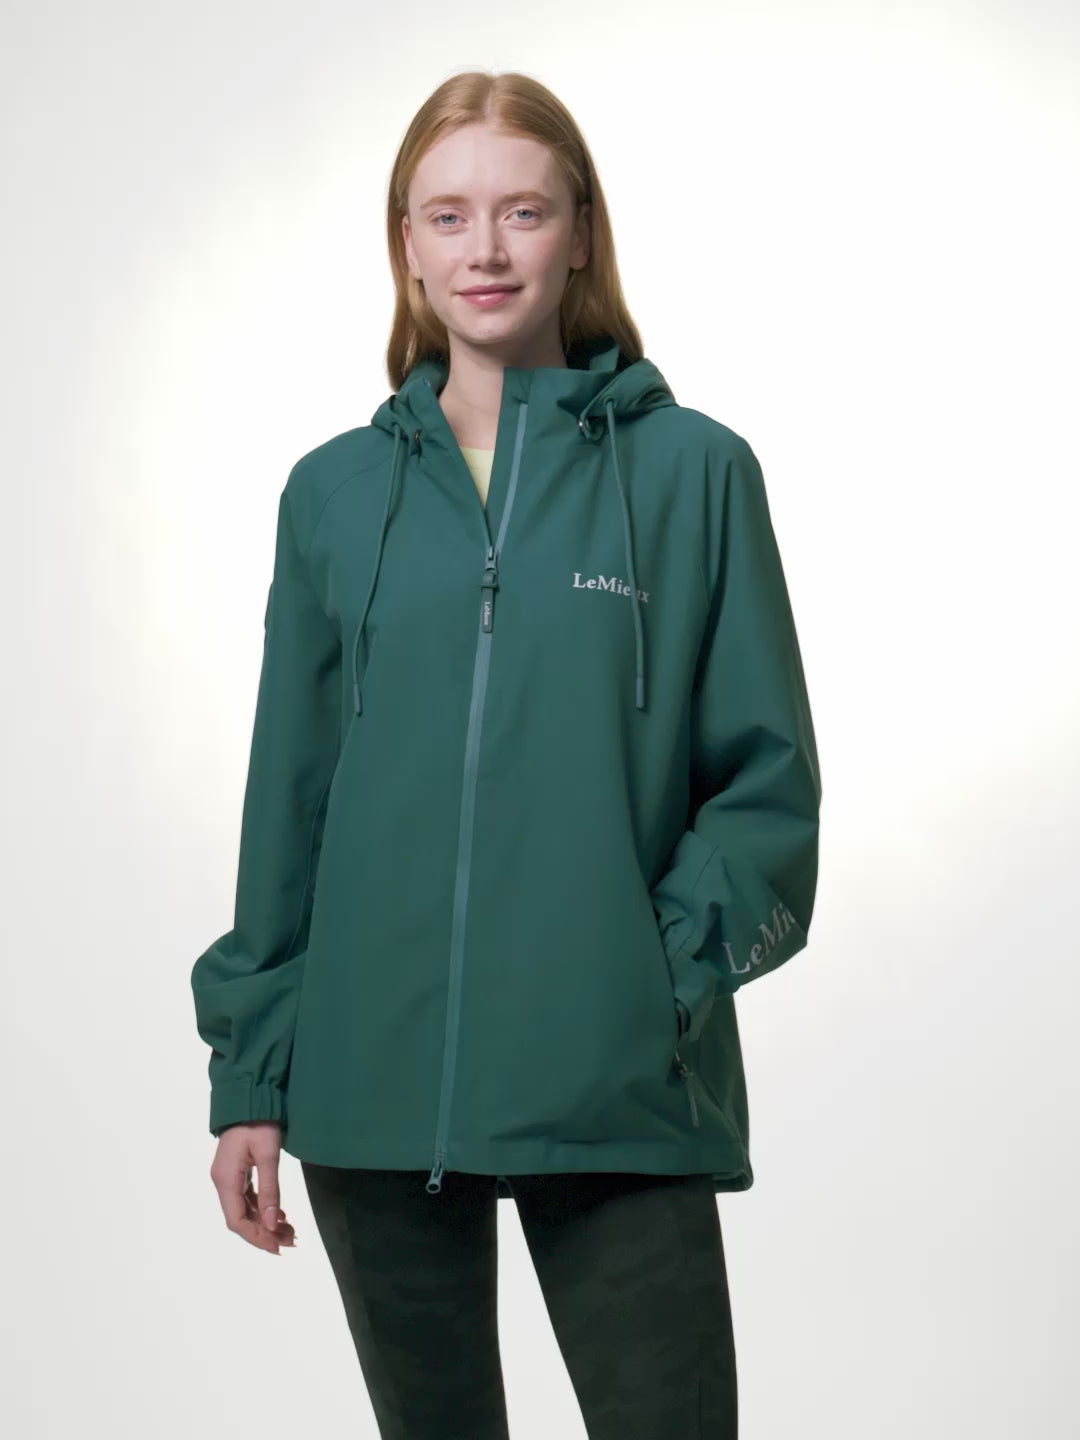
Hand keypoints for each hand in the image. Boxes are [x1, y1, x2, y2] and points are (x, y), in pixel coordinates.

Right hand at [209, 1121, 296, 1253]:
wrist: (249, 1096)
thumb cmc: (258, 1122)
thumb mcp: (268, 1155)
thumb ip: (270, 1189)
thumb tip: (271, 1224)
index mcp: (226, 1180)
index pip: (236, 1220)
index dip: (256, 1237)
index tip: (277, 1247)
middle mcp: (223, 1182)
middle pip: (240, 1218)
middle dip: (264, 1232)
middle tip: (290, 1241)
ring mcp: (228, 1177)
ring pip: (245, 1209)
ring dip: (265, 1222)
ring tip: (290, 1231)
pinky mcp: (236, 1172)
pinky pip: (247, 1198)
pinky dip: (262, 1208)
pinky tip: (279, 1214)